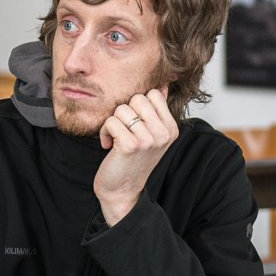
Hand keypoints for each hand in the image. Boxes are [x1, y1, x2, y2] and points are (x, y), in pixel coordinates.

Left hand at [93, 88, 178, 224]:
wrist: (122, 191)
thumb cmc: (133, 160)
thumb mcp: (151, 135)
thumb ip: (156, 111)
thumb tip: (162, 84)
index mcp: (171, 128)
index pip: (153, 94)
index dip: (137, 105)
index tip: (134, 123)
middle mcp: (163, 133)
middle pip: (137, 98)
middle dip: (124, 112)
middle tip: (124, 131)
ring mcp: (148, 139)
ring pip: (121, 109)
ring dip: (112, 123)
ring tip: (116, 139)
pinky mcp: (130, 145)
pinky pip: (110, 122)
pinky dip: (104, 133)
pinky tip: (109, 146)